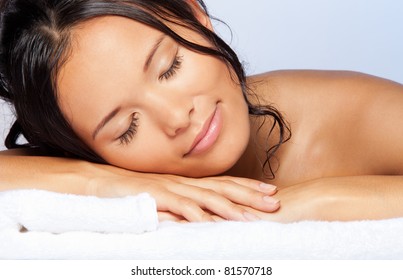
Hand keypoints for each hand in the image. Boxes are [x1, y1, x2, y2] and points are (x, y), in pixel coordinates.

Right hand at [86, 163, 279, 221]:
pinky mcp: (156, 197)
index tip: (269, 190)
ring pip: (207, 198)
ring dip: (231, 208)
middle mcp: (184, 183)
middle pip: (222, 189)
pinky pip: (180, 207)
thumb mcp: (164, 195)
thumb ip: (183, 203)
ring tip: (253, 218)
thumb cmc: (133, 190)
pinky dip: (197, 215)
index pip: (223, 183)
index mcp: (187, 182)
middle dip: (250, 195)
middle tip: (274, 201)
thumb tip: (205, 216)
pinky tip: (212, 224)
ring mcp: (171, 189)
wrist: (102, 182)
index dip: (247, 186)